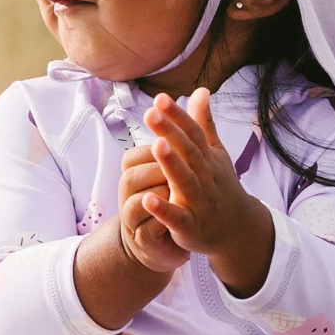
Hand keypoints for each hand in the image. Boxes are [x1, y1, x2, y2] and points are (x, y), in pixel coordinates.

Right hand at [118, 138, 189, 274]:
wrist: (163, 243)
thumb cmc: (170, 198)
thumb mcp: (179, 163)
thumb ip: (189, 129)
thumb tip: (202, 91)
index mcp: (138, 173)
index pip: (135, 155)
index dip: (157, 148)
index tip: (171, 141)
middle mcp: (132, 194)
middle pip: (134, 174)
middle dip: (156, 164)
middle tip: (172, 155)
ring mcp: (135, 217)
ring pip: (136, 199)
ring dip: (155, 190)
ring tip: (169, 183)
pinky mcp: (144, 238)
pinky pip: (146, 227)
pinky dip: (153, 216)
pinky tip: (155, 206)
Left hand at [140, 89, 274, 296]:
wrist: (237, 229)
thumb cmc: (220, 187)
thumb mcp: (216, 154)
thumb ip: (204, 123)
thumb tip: (200, 89)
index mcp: (208, 159)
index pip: (193, 133)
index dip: (178, 116)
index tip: (160, 98)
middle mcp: (206, 178)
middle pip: (189, 152)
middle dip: (171, 133)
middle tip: (151, 114)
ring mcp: (199, 202)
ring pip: (185, 182)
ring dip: (171, 165)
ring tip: (155, 145)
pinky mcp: (190, 226)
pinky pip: (177, 218)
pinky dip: (164, 210)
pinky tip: (148, 199)